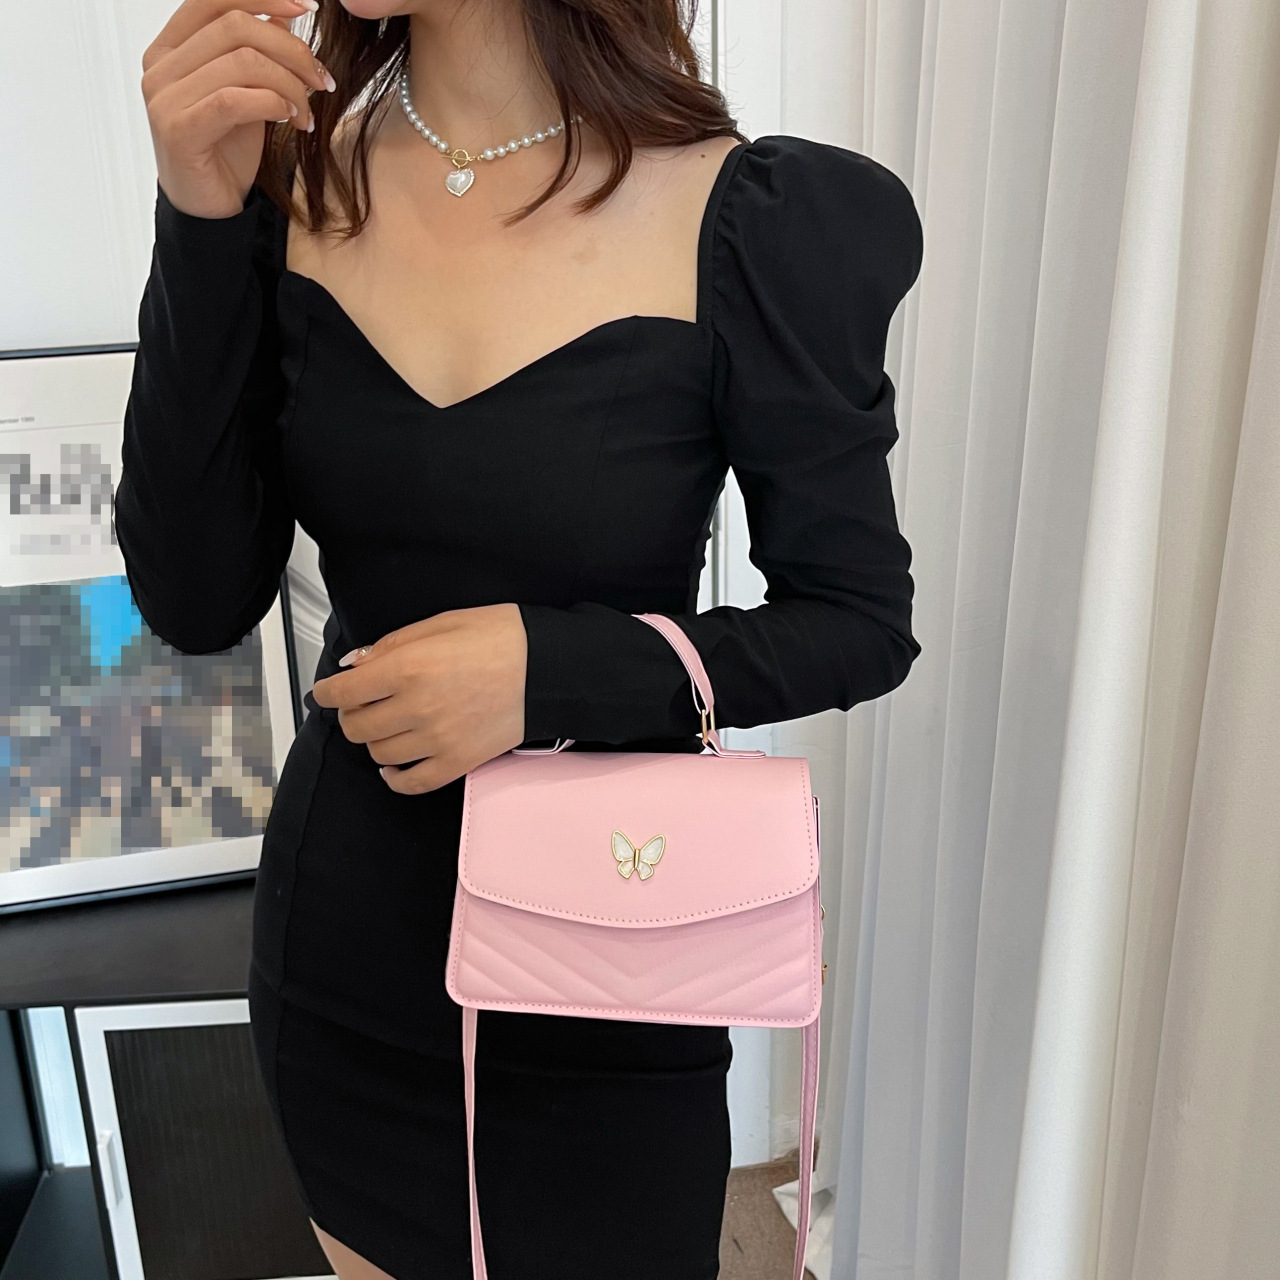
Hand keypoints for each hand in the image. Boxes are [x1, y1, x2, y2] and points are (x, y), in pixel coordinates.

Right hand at [142, 0, 333, 218]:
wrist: (210, 208)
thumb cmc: (227, 149)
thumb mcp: (248, 92)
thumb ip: (256, 53)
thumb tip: (283, 14)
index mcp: (171, 46)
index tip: (309, 8)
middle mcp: (160, 65)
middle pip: (236, 25)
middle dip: (291, 49)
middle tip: (321, 80)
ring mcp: (165, 97)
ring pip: (242, 61)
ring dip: (290, 85)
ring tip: (307, 112)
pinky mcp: (178, 129)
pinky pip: (235, 100)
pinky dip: (273, 104)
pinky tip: (291, 120)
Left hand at [309, 604, 528, 794]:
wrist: (548, 668)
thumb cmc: (502, 638)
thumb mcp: (441, 622)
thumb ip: (391, 644)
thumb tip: (354, 664)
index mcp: (408, 667)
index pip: (342, 692)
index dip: (325, 692)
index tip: (326, 691)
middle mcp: (417, 707)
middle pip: (356, 726)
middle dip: (351, 713)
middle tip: (362, 703)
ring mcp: (437, 740)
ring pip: (379, 754)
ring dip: (375, 740)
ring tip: (388, 725)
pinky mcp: (458, 762)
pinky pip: (411, 783)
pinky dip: (395, 778)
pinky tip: (395, 766)